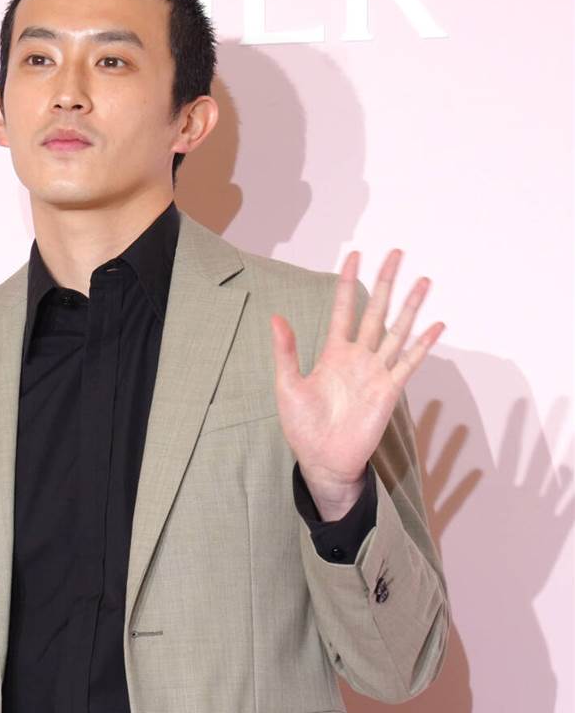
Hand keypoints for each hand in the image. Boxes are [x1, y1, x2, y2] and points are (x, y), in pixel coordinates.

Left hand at [270, 250, 443, 518]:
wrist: (323, 459)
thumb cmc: (302, 426)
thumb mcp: (287, 386)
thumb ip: (286, 352)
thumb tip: (275, 317)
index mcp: (332, 353)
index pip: (344, 309)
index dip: (349, 283)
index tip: (355, 256)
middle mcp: (357, 357)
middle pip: (375, 310)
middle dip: (386, 282)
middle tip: (397, 253)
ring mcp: (376, 372)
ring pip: (397, 331)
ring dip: (411, 306)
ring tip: (424, 280)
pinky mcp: (389, 390)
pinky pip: (409, 363)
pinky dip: (423, 345)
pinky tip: (437, 326)